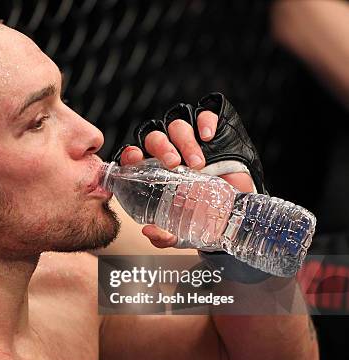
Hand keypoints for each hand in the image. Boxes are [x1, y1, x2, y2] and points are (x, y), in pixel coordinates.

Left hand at [119, 104, 254, 248]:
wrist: (236, 216)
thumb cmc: (202, 219)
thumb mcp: (181, 232)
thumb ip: (164, 236)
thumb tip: (148, 232)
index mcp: (154, 172)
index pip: (135, 155)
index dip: (131, 154)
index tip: (135, 158)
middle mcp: (170, 153)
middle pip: (154, 137)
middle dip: (161, 147)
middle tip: (173, 165)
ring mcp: (192, 141)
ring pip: (177, 125)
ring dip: (183, 141)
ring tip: (197, 163)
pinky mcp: (215, 133)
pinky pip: (206, 114)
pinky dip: (205, 121)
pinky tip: (208, 136)